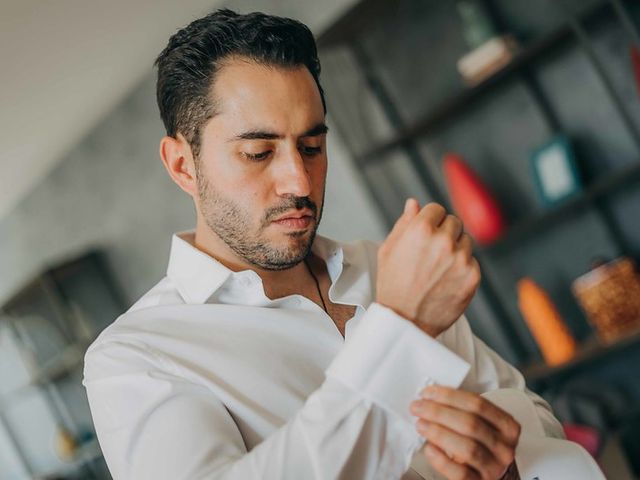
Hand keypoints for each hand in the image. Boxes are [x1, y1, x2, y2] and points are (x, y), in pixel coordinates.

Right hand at [376, 199, 480, 336]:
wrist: (405, 322)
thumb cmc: (392, 285)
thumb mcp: (388, 250)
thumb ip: (404, 224)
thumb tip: (414, 203)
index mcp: (420, 230)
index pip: (437, 209)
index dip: (430, 221)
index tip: (426, 234)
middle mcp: (443, 240)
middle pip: (454, 222)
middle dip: (444, 232)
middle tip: (432, 253)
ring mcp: (461, 259)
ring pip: (466, 240)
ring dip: (455, 249)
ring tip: (438, 268)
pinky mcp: (473, 276)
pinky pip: (472, 261)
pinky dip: (462, 268)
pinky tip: (446, 280)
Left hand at [410, 386, 520, 479]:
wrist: (491, 475)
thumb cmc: (481, 445)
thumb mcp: (481, 425)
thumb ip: (462, 411)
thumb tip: (430, 398)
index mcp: (507, 426)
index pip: (478, 404)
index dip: (450, 396)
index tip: (427, 393)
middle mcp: (504, 448)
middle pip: (471, 424)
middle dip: (439, 412)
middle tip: (418, 407)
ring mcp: (494, 468)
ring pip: (468, 448)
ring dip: (439, 433)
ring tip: (421, 425)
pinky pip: (460, 473)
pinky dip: (442, 460)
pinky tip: (429, 449)